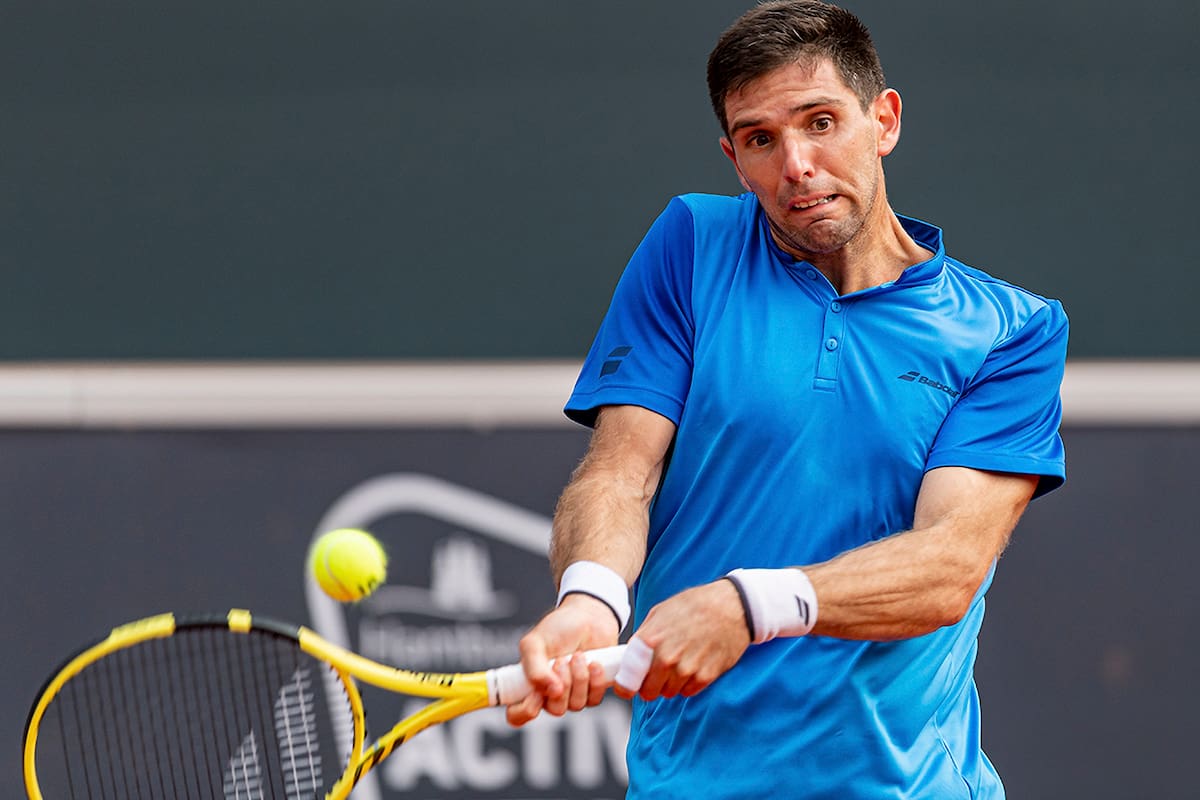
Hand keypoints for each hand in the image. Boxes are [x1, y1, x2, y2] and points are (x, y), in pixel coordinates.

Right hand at [506, 594, 619, 726]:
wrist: (590, 615)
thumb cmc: (559, 627)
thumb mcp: (536, 641)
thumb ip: (534, 667)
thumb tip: (551, 692)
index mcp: (528, 683)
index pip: (517, 714)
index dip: (525, 711)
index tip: (536, 695)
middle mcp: (548, 693)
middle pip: (554, 710)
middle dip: (562, 684)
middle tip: (562, 660)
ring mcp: (571, 694)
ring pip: (576, 705)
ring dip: (579, 678)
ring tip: (578, 656)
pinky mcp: (592, 690)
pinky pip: (594, 700)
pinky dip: (595, 681)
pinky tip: (594, 663)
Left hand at [614, 579, 749, 700]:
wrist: (731, 606)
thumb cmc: (695, 605)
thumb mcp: (660, 612)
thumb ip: (643, 636)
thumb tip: (630, 656)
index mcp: (651, 640)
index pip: (628, 679)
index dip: (624, 687)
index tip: (626, 689)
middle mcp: (667, 658)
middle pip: (648, 691)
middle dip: (649, 685)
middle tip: (656, 674)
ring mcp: (687, 669)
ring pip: (669, 692)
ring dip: (670, 684)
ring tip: (680, 663)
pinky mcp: (706, 676)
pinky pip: (688, 691)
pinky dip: (688, 683)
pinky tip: (694, 664)